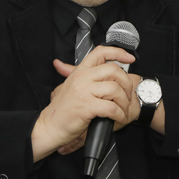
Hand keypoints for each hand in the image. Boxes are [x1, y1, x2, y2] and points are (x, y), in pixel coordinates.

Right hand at [31, 45, 135, 160]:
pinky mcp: (87, 107)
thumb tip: (60, 64)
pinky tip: (118, 118)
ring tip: (122, 110)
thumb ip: (69, 74)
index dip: (118, 52)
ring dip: (124, 101)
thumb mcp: (66, 86)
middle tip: (127, 94)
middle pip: (113, 69)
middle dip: (126, 82)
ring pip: (115, 89)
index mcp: (79, 71)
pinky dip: (119, 114)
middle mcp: (82, 78)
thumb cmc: (60, 109)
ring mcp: (84, 92)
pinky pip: (112, 107)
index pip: (100, 52)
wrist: (49, 127)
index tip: (130, 59)